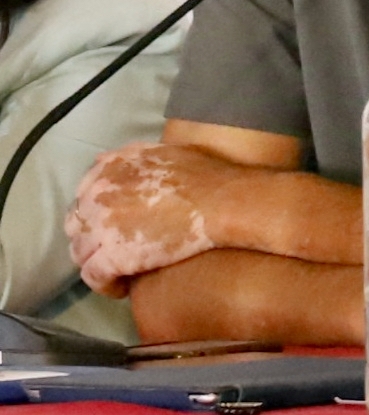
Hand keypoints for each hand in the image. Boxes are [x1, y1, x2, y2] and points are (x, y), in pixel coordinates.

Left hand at [68, 142, 240, 296]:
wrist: (221, 200)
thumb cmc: (204, 172)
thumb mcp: (163, 150)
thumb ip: (130, 157)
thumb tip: (106, 161)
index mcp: (109, 168)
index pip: (84, 193)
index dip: (96, 211)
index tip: (113, 222)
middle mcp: (97, 194)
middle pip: (76, 224)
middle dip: (92, 237)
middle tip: (115, 248)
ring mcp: (102, 226)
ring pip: (80, 253)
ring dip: (97, 261)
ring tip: (118, 270)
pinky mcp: (113, 257)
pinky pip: (93, 276)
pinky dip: (105, 284)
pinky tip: (122, 287)